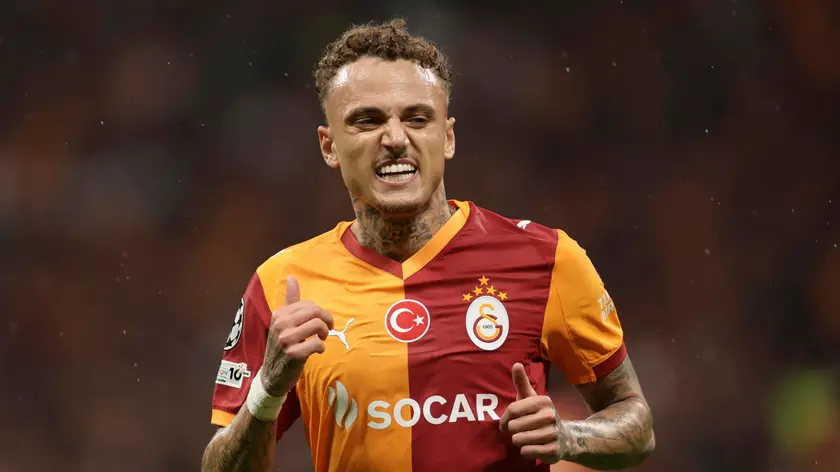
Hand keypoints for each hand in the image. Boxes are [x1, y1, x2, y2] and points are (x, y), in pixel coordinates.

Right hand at [260, 276, 333, 396]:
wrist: (272, 375)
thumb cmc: (281, 346)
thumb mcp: (283, 322)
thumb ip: (289, 300)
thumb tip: (292, 277)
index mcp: (279, 314)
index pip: (309, 304)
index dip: (321, 313)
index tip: (322, 322)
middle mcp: (280, 324)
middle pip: (315, 312)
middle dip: (326, 321)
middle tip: (326, 330)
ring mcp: (286, 339)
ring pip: (317, 325)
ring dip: (324, 334)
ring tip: (321, 340)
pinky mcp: (293, 354)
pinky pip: (317, 344)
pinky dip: (321, 347)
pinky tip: (316, 351)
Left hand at [499, 363, 571, 463]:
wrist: (564, 437)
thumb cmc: (538, 415)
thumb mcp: (530, 398)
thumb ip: (521, 382)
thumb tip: (516, 364)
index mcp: (543, 401)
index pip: (512, 410)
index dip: (504, 419)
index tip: (506, 422)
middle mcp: (550, 416)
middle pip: (514, 426)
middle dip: (513, 430)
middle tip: (522, 430)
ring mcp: (552, 433)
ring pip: (518, 440)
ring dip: (519, 441)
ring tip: (527, 437)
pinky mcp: (553, 451)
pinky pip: (526, 451)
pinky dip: (526, 451)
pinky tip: (534, 446)